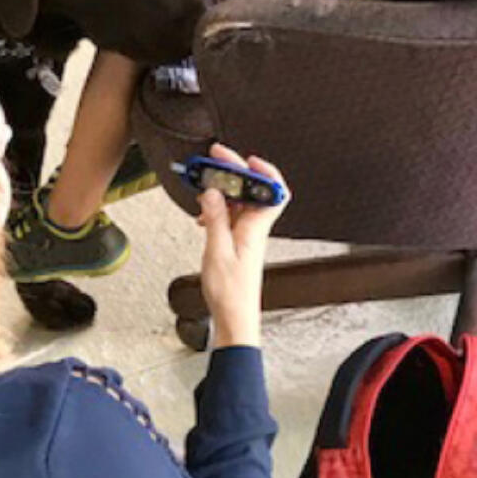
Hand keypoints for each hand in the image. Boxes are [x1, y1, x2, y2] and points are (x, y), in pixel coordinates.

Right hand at [196, 143, 289, 348]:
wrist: (234, 318)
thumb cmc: (230, 293)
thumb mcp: (217, 251)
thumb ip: (215, 218)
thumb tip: (214, 192)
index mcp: (255, 229)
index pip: (273, 191)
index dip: (263, 171)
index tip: (243, 159)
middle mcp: (254, 230)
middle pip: (252, 191)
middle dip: (235, 173)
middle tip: (214, 161)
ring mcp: (246, 237)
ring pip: (239, 203)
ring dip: (223, 191)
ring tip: (204, 185)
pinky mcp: (237, 244)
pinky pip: (230, 217)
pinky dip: (217, 209)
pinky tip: (203, 213)